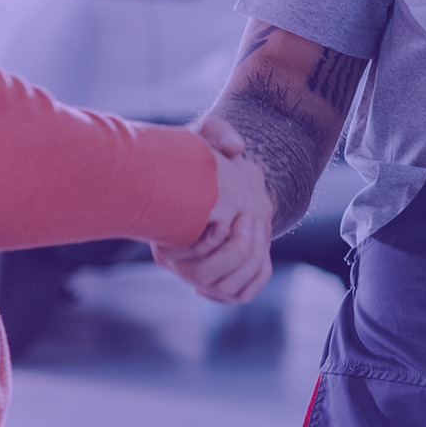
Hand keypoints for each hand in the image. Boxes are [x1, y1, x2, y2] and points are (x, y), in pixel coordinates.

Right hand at [153, 120, 274, 302]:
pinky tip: (261, 244)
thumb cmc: (198, 162)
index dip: (208, 241)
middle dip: (235, 249)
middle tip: (249, 218)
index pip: (182, 254)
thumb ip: (216, 134)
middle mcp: (174, 263)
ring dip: (251, 258)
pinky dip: (258, 273)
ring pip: (229, 287)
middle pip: (205, 276)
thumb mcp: (201, 140)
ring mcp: (197, 277)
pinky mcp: (221, 285)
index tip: (224, 221)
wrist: (210, 184)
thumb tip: (237, 148)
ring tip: (257, 226)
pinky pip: (244, 292)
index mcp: (164, 237)